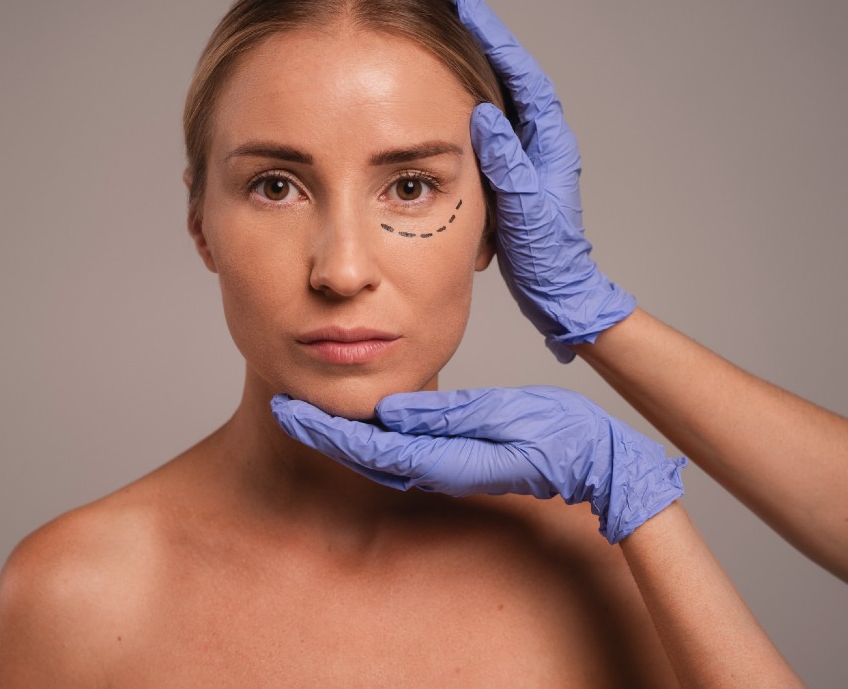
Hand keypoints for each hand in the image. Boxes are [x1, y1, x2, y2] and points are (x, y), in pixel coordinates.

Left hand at [272, 387, 684, 543]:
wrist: (591, 458)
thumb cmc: (555, 435)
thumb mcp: (499, 416)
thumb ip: (443, 416)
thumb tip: (389, 414)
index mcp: (443, 459)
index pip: (367, 447)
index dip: (323, 430)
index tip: (286, 409)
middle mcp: (436, 467)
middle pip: (363, 453)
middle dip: (320, 431)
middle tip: (281, 405)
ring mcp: (445, 464)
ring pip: (378, 453)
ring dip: (341, 432)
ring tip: (311, 407)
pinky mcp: (454, 456)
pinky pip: (400, 448)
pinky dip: (371, 433)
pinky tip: (363, 417)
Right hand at [453, 0, 635, 361]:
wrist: (557, 289)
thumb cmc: (547, 255)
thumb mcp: (525, 209)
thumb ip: (506, 163)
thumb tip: (483, 114)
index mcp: (549, 144)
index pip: (523, 77)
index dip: (496, 39)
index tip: (467, 7)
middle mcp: (540, 143)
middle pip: (512, 78)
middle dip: (485, 42)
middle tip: (454, 10)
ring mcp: (526, 157)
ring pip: (500, 100)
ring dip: (476, 69)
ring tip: (447, 41)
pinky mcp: (510, 172)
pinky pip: (489, 127)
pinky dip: (467, 105)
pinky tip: (445, 100)